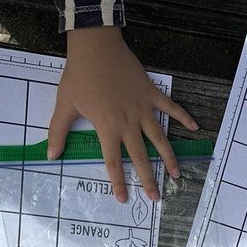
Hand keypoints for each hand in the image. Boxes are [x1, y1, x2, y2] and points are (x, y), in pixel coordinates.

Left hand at [49, 26, 196, 202]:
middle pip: (141, 156)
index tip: (123, 199)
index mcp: (107, 127)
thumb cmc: (79, 76)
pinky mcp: (151, 93)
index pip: (114, 162)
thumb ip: (58, 132)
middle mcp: (128, 122)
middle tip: (156, 197)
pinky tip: (195, 127)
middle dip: (149, 178)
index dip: (118, 182)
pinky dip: (183, 116)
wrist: (96, 47)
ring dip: (169, 157)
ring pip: (159, 138)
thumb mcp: (65, 105)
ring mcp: (142, 108)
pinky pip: (171, 107)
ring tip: (176, 174)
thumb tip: (51, 155)